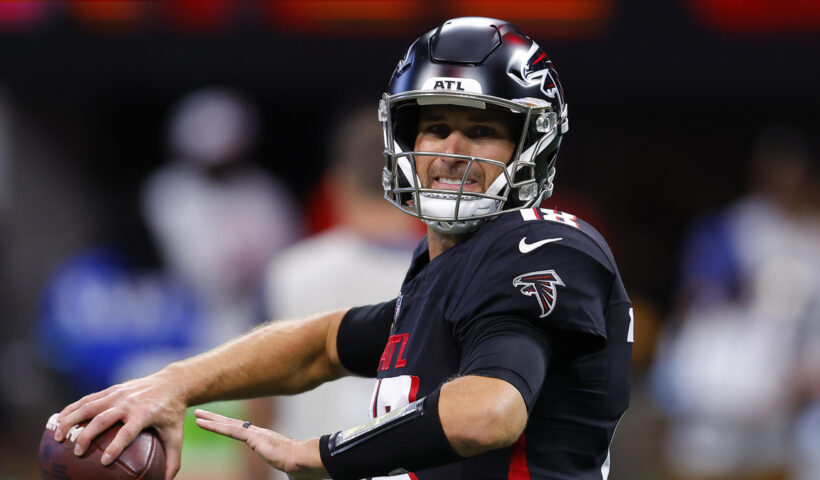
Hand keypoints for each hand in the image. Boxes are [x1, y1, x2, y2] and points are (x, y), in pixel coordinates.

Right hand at [54, 370, 187, 479]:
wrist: (173, 383)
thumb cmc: (173, 413)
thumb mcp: (176, 435)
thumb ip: (172, 460)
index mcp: (145, 413)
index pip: (128, 432)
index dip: (116, 447)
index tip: (104, 462)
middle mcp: (129, 403)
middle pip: (103, 419)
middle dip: (86, 436)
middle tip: (76, 453)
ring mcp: (118, 394)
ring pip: (89, 406)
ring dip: (70, 420)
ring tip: (57, 438)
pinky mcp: (112, 390)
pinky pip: (87, 399)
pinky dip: (71, 409)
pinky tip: (58, 421)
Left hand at [194, 409, 327, 479]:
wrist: (306, 461)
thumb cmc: (302, 468)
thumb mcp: (288, 468)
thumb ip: (285, 468)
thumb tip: (293, 476)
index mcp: (266, 440)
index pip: (244, 431)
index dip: (231, 426)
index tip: (221, 422)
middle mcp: (259, 434)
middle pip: (234, 424)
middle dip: (218, 419)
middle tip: (202, 413)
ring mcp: (256, 434)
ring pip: (229, 425)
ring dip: (212, 419)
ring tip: (197, 415)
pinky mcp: (253, 437)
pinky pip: (230, 430)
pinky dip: (215, 426)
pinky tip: (203, 422)